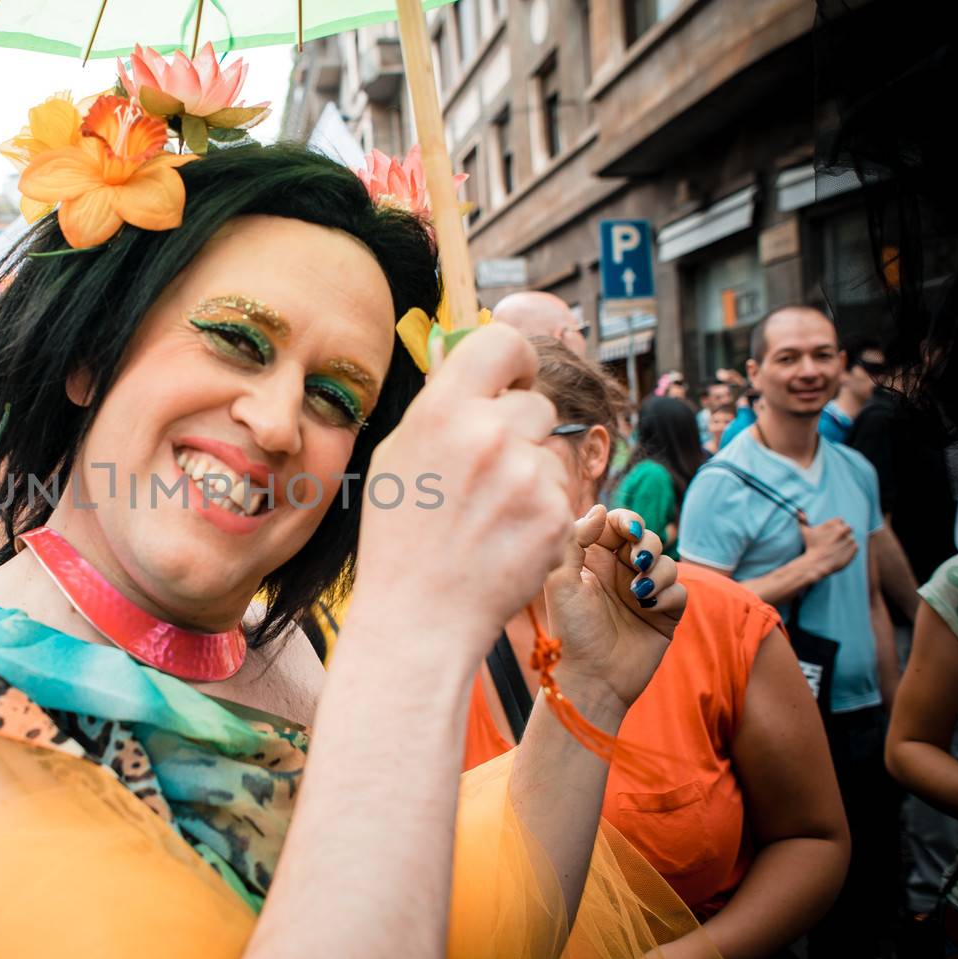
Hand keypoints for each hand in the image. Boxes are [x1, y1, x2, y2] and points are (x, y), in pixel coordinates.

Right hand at [351, 323, 573, 650]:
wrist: (418, 616)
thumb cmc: (400, 536)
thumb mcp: (397, 456)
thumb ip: (437, 403)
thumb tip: (458, 352)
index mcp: (442, 412)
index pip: (501, 342)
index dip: (513, 359)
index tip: (511, 380)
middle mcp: (488, 435)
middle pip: (535, 403)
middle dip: (519, 430)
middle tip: (489, 472)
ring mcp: (526, 477)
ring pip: (550, 452)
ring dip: (531, 475)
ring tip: (490, 515)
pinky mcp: (555, 515)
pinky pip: (560, 493)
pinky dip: (540, 513)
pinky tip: (505, 539)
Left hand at [545, 507, 685, 718]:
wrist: (591, 677)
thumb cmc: (571, 630)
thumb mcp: (561, 581)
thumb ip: (575, 539)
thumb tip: (600, 509)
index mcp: (593, 560)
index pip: (617, 526)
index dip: (627, 522)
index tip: (628, 530)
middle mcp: (620, 573)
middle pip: (648, 539)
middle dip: (647, 544)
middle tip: (637, 562)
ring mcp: (644, 593)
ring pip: (667, 563)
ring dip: (657, 572)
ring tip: (638, 594)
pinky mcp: (664, 614)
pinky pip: (680, 591)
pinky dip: (667, 595)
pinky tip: (647, 609)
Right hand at [801, 516, 855, 577]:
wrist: (817, 563)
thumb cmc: (810, 547)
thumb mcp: (805, 532)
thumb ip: (803, 520)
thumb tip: (799, 510)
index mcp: (832, 524)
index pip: (840, 520)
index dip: (836, 527)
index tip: (831, 534)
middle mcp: (842, 530)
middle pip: (848, 528)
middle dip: (843, 533)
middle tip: (835, 541)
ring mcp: (849, 539)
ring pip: (851, 538)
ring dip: (846, 542)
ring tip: (837, 549)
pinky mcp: (854, 548)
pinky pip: (855, 547)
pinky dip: (850, 550)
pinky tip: (840, 553)